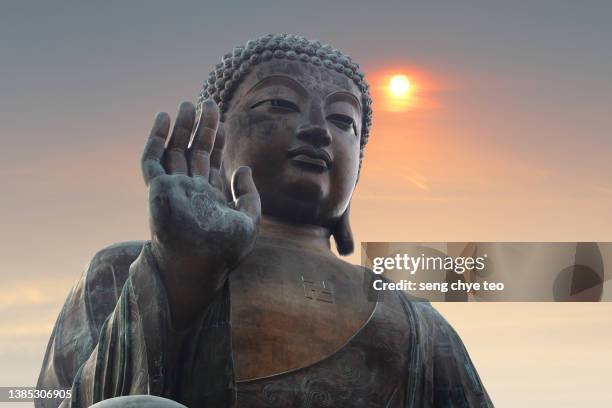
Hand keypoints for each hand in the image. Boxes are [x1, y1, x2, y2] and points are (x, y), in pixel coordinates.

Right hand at [141, 100, 260, 325]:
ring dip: (180, 127)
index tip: (222, 122)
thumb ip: (249, 193)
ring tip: (188, 104)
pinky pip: (152, 159)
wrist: (200, 265)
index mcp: (210, 197)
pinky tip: (163, 118)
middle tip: (208, 102)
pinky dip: (156, 138)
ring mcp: (172, 188)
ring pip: (175, 150)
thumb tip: (242, 167)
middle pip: (194, 151)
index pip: (211, 162)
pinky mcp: (157, 188)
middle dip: (201, 127)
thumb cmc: (225, 251)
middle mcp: (190, 190)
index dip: (217, 141)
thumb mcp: (249, 219)